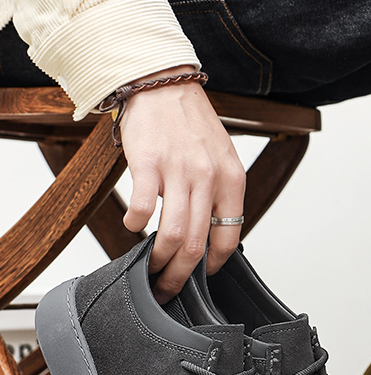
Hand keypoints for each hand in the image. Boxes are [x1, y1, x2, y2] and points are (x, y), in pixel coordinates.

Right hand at [118, 65, 245, 303]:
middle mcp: (209, 178)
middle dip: (181, 275)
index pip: (229, 237)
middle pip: (198, 244)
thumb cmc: (192, 126)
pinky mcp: (147, 163)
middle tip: (168, 288)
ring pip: (172, 234)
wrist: (164, 86)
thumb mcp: (222, 161)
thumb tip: (210, 238)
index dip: (214, 265)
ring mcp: (178, 171)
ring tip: (149, 268)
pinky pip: (141, 208)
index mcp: (232, 181)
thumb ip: (219, 197)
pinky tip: (133, 225)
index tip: (202, 276)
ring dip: (158, 260)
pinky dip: (135, 225)